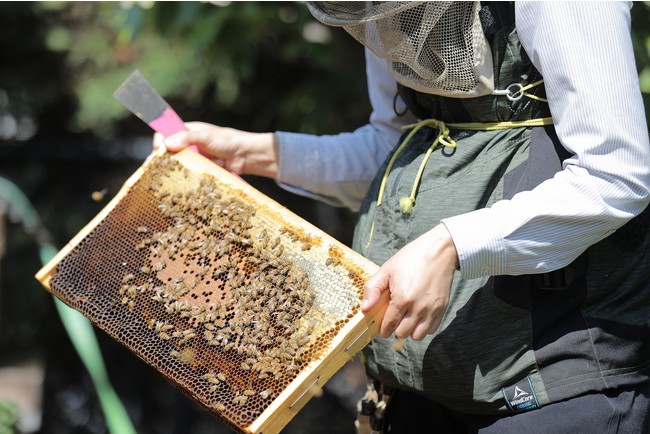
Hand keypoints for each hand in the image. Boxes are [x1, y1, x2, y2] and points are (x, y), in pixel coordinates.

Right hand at [153, 121, 278, 177]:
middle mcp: (186, 145)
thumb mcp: (206, 137)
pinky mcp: (198, 171)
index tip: (159, 150)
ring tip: (175, 174)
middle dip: (164, 160)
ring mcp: (192, 159)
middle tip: (160, 167)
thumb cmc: (227, 141)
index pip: (164, 135)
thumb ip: (188, 138)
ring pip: (176, 166)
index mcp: (185, 132)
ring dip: (178, 169)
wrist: (244, 156)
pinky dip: (188, 177)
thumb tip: (167, 142)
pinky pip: (188, 175)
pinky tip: (186, 180)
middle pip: (167, 153)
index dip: (160, 142)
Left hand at [361, 224, 458, 340]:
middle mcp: (418, 308)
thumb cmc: (411, 258)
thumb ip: (372, 289)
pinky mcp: (442, 309)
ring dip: (410, 330)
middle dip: (395, 328)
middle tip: (394, 317)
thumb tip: (364, 308)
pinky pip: (431, 330)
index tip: (381, 325)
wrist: (439, 251)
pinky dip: (423, 327)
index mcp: (402, 298)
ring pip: (418, 336)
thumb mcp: (387, 270)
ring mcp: (432, 310)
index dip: (382, 328)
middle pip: (402, 334)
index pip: (389, 326)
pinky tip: (418, 315)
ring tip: (406, 318)